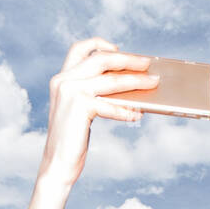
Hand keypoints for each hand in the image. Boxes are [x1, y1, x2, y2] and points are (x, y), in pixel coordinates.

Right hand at [37, 37, 158, 187]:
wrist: (56, 164)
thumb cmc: (71, 140)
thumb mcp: (80, 110)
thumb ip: (94, 93)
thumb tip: (127, 84)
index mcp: (61, 78)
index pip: (79, 49)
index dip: (99, 44)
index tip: (118, 48)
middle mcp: (63, 81)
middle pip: (102, 59)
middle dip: (127, 59)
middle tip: (147, 63)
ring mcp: (70, 92)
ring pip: (111, 80)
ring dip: (136, 81)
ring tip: (152, 83)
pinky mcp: (80, 106)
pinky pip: (111, 104)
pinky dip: (127, 109)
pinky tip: (137, 114)